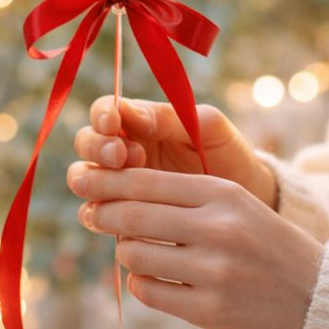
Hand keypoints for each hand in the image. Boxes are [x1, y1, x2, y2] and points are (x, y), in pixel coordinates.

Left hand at [66, 164, 322, 328]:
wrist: (318, 299)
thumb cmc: (267, 246)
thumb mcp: (237, 206)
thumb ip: (186, 197)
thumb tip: (117, 196)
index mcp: (223, 193)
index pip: (147, 181)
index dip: (108, 182)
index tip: (85, 183)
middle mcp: (218, 228)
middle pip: (134, 215)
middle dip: (102, 214)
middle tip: (90, 216)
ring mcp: (214, 271)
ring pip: (135, 254)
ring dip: (125, 253)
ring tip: (133, 252)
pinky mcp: (211, 310)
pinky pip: (150, 292)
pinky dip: (142, 284)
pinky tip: (154, 280)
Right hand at [72, 97, 277, 208]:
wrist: (245, 199)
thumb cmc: (228, 154)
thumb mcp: (209, 128)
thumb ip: (172, 117)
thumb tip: (133, 116)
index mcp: (139, 121)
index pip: (105, 110)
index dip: (103, 116)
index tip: (115, 124)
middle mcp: (122, 150)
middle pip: (86, 143)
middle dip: (97, 147)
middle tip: (121, 156)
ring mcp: (119, 184)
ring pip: (83, 176)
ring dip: (93, 179)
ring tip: (120, 186)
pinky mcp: (121, 216)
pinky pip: (95, 213)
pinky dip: (96, 213)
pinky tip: (114, 218)